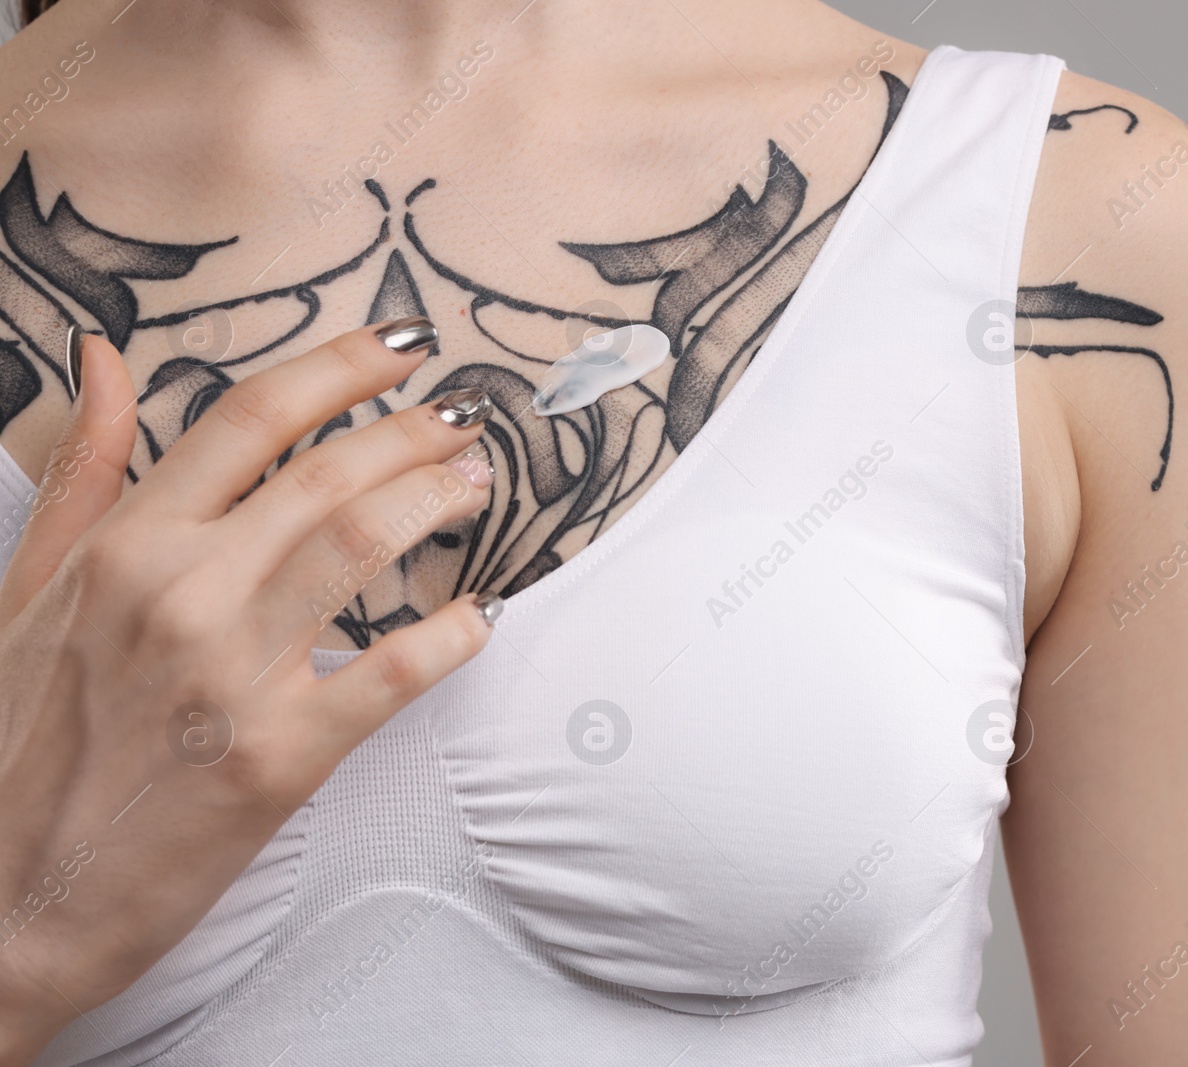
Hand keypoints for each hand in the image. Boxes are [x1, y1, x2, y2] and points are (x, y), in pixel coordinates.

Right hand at [0, 318, 497, 1064]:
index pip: (249, 417)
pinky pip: (391, 674)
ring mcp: (231, 674)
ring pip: (363, 547)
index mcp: (124, 545)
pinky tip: (480, 616)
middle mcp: (180, 592)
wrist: (1, 902)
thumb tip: (106, 358)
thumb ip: (84, 473)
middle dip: (415, 431)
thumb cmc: (16, 743)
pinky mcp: (278, 759)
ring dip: (436, 502)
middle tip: (466, 419)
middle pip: (328, 473)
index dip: (338, 366)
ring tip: (477, 485)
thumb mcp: (27, 589)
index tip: (400, 345)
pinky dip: (452, 636)